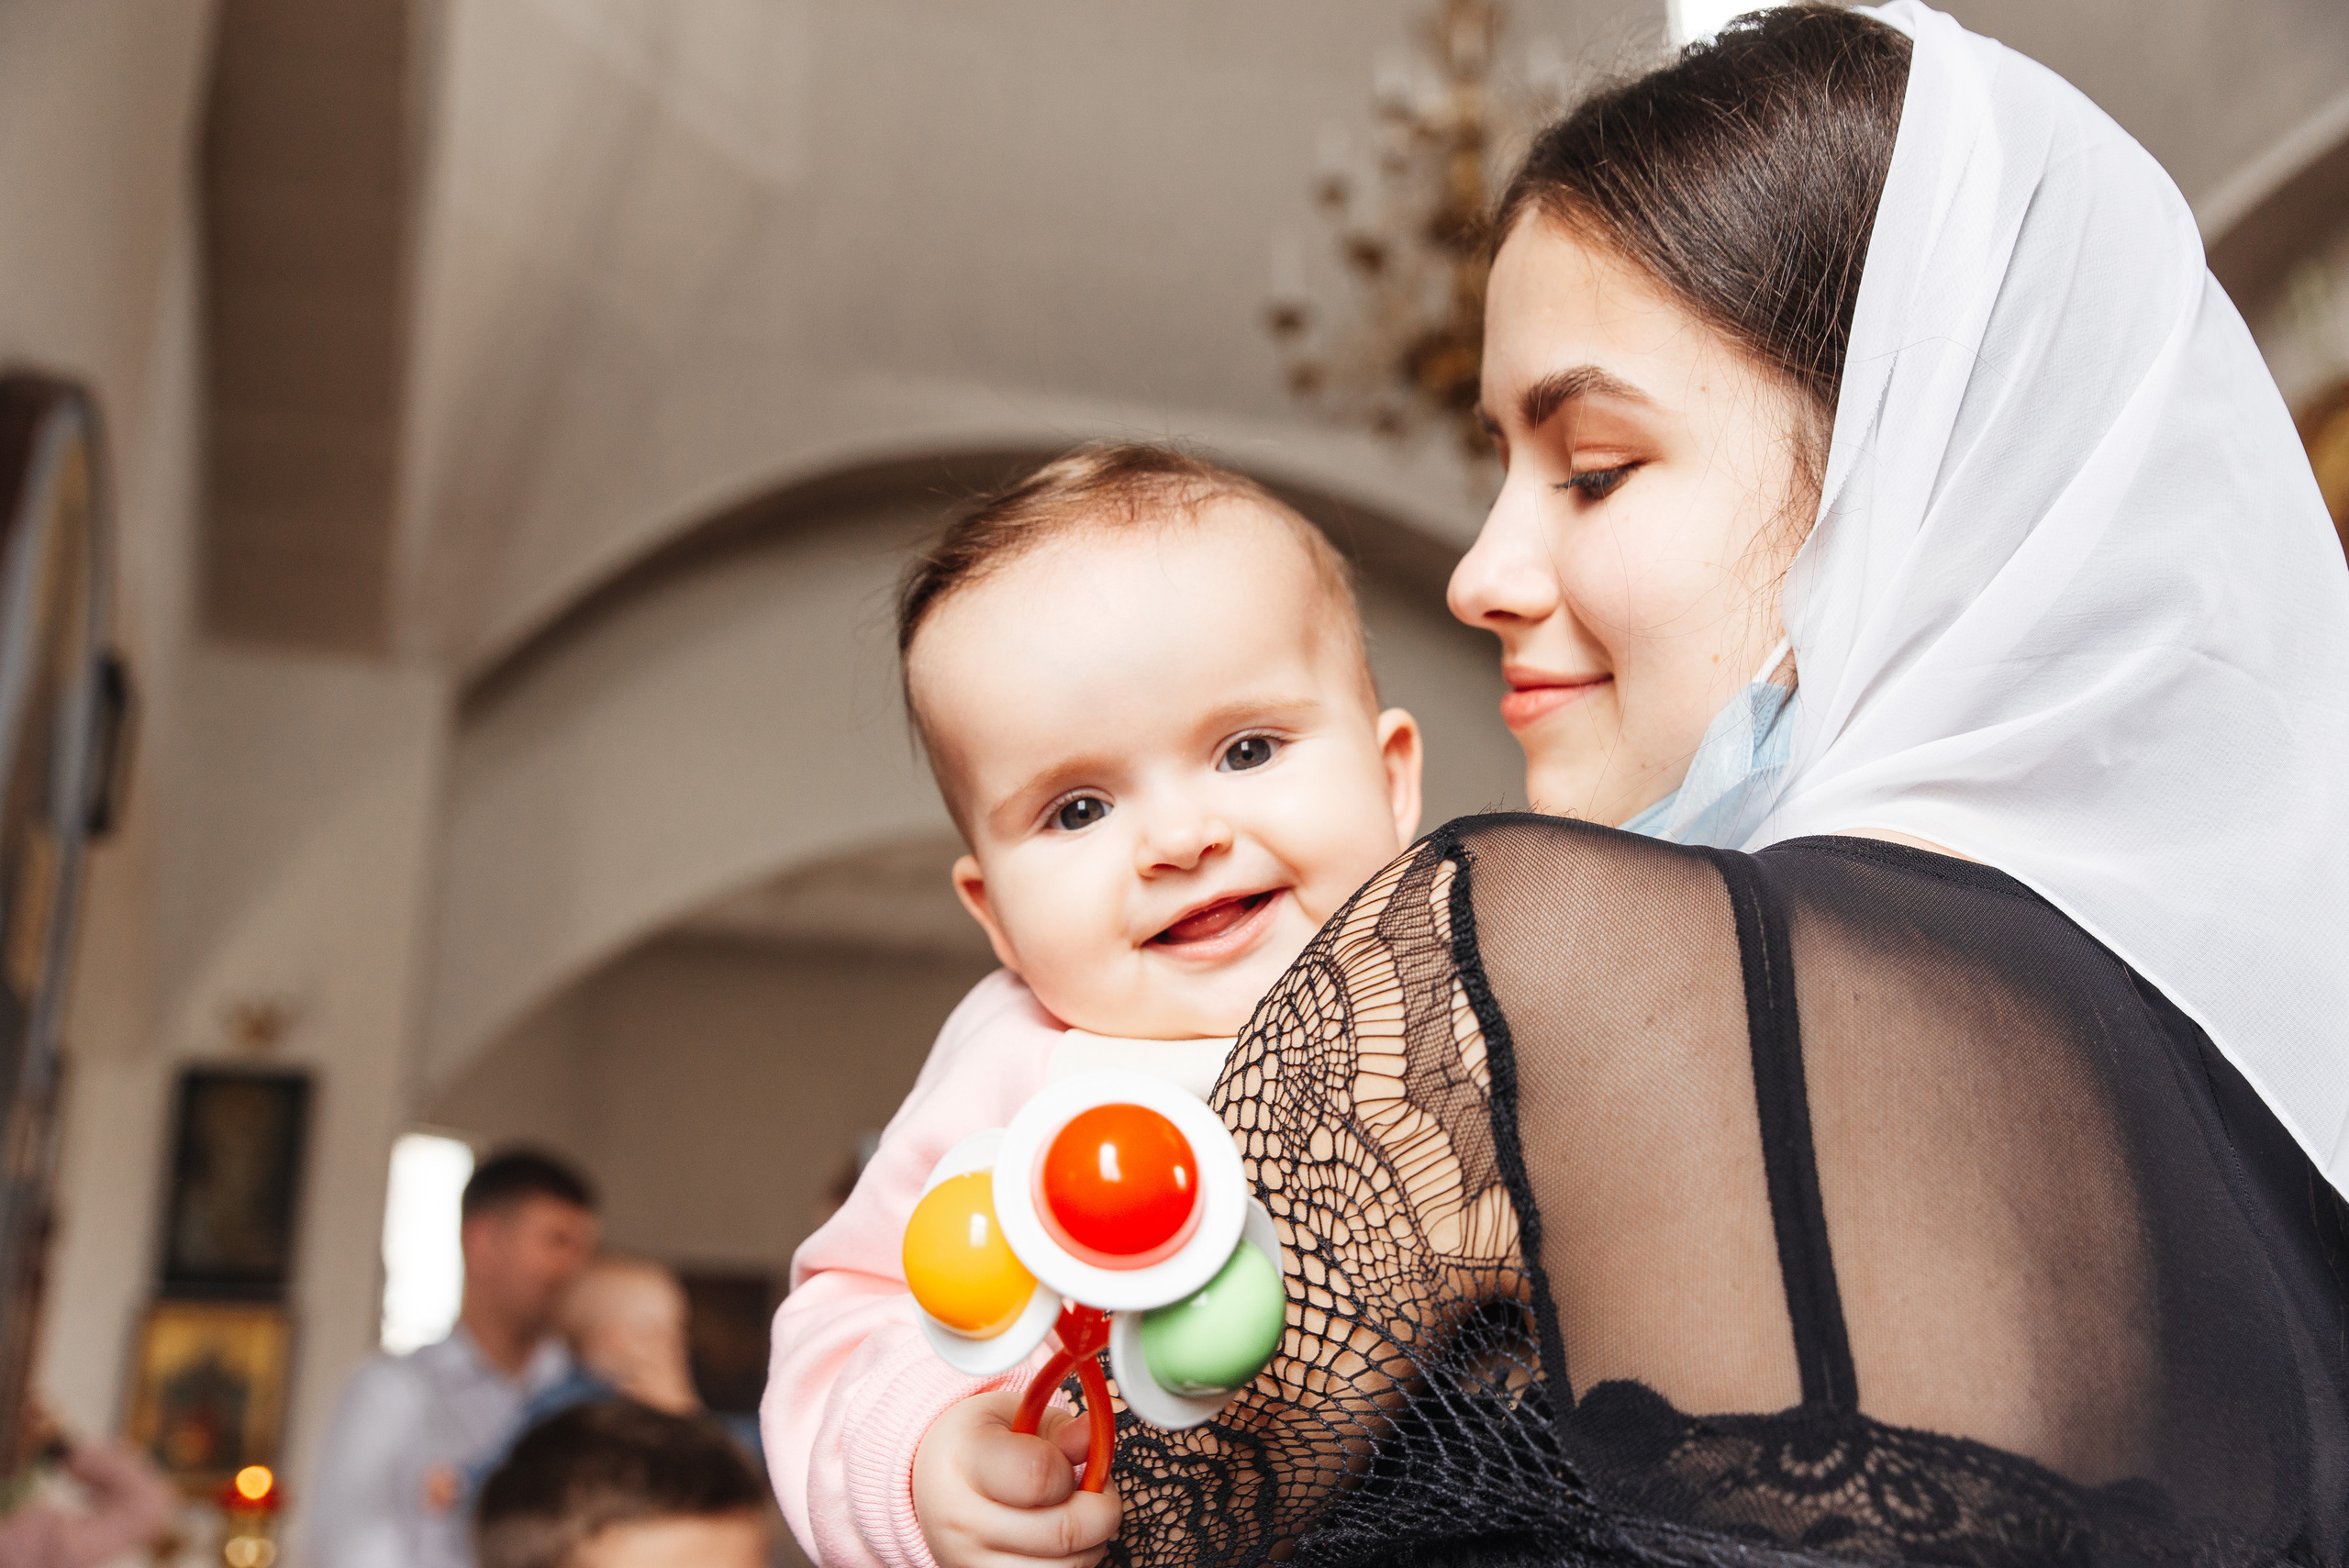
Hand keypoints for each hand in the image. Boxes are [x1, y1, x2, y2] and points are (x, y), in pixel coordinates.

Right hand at [914, 1390, 1120, 1567]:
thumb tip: (1095, 1435)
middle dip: (1100, 1511)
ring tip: (1073, 1517)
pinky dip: (1067, 1564)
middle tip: (1094, 1492)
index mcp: (966, 1460)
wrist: (932, 1483)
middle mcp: (963, 1520)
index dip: (1069, 1470)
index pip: (1040, 1477)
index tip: (1067, 1463)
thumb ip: (1060, 1429)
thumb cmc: (977, 1446)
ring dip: (1088, 1545)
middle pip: (1063, 1533)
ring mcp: (969, 1563)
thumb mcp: (1014, 1416)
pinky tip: (1055, 1543)